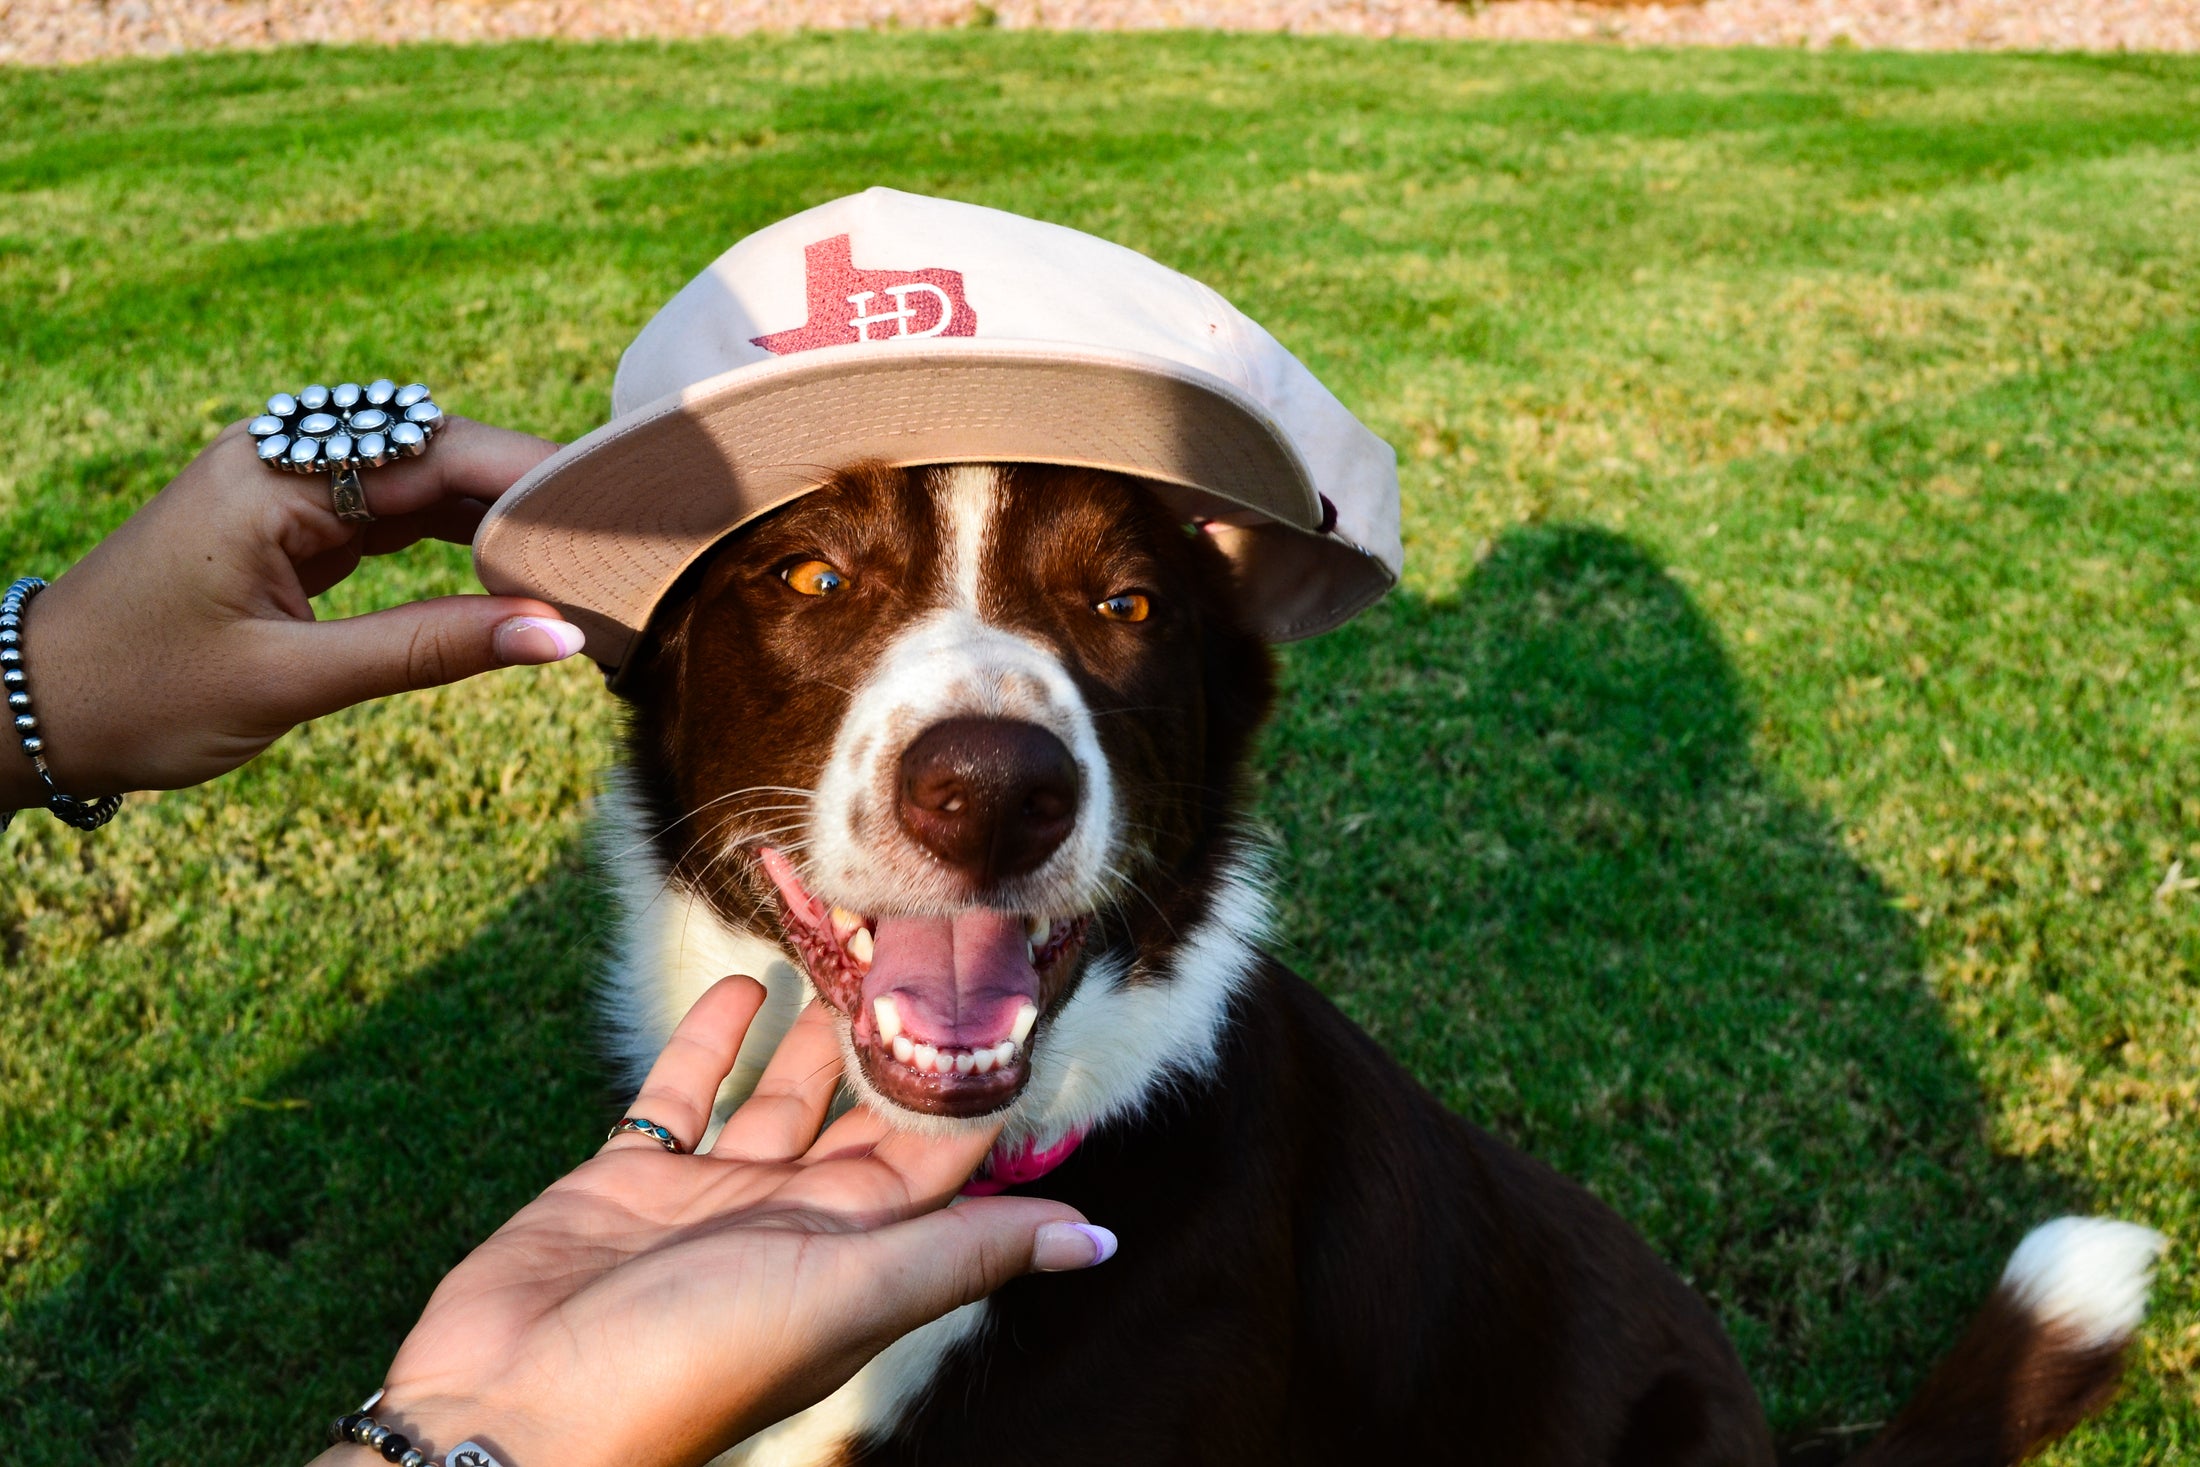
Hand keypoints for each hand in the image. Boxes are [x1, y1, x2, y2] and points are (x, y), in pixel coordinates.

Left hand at [3, 416, 581, 805]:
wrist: (30, 713)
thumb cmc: (141, 696)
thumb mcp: (291, 681)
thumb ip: (431, 649)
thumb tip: (557, 637)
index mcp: (273, 478)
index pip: (437, 455)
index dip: (535, 482)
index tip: (620, 513)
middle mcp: (282, 462)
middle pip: (440, 455)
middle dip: (530, 498)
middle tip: (620, 543)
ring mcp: (286, 491)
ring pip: (424, 485)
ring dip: (499, 521)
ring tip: (584, 563)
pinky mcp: (290, 527)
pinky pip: (395, 516)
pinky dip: (456, 543)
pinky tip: (513, 573)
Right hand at [328, 978, 1109, 1466]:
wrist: (511, 1410)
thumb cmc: (688, 1366)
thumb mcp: (845, 1296)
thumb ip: (964, 1252)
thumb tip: (1098, 1241)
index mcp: (857, 1251)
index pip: (940, 1152)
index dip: (975, 1081)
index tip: (1005, 995)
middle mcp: (793, 1222)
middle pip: (863, 1114)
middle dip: (895, 1040)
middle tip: (921, 942)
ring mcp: (708, 1201)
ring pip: (780, 1096)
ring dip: (814, 1031)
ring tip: (848, 947)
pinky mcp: (626, 1183)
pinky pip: (681, 1098)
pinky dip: (711, 1044)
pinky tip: (743, 983)